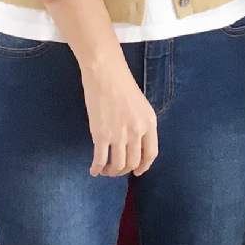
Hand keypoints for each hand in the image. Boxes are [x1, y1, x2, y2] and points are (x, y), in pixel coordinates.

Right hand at [82, 55, 158, 175]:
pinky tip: (93, 170)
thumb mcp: (140, 104)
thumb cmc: (121, 83)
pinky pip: (100, 159)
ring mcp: (119, 135)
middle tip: (115, 170)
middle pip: (133, 162)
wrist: (105, 72)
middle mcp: (137, 132)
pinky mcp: (101, 135)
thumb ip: (140, 124)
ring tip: (104, 171)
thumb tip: (133, 143)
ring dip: (110, 172)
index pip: (151, 154)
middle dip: (123, 171)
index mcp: (149, 123)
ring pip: (117, 165)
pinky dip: (97, 168)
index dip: (144, 167)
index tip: (137, 172)